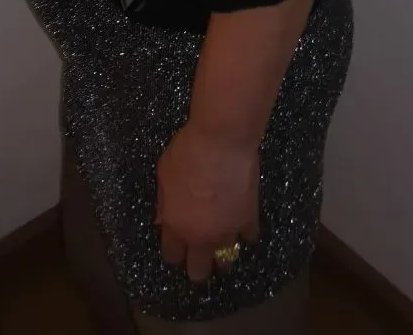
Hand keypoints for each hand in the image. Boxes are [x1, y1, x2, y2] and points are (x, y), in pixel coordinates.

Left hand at [154, 121, 260, 283]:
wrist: (222, 141)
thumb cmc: (187, 152)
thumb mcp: (164, 173)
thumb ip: (165, 201)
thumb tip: (163, 218)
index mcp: (176, 225)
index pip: (172, 255)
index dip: (175, 252)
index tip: (179, 246)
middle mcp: (200, 236)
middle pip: (199, 271)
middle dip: (198, 268)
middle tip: (202, 257)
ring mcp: (227, 231)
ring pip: (226, 259)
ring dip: (223, 252)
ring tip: (224, 240)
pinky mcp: (249, 220)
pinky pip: (249, 236)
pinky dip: (246, 231)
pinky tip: (243, 221)